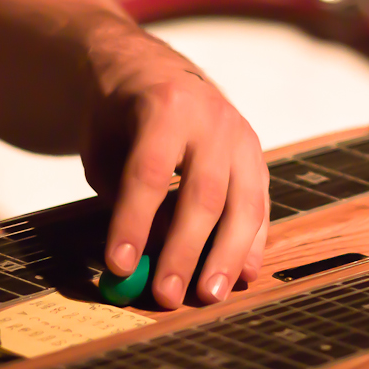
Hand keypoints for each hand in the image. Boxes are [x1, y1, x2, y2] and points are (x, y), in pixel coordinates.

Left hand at [81, 25, 268, 307]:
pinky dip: (250, 245)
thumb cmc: (122, 119)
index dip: (134, 223)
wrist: (156, 72)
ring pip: (242, 205)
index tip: (119, 266)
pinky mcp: (257, 157)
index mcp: (165, 107)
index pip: (150, 173)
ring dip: (225, 257)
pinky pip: (260, 208)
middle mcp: (212, 120)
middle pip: (202, 195)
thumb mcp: (107, 149)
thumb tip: (142, 264)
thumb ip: (125, 199)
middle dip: (183, 252)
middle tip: (165, 296)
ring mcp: (242, 138)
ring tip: (208, 296)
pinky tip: (240, 277)